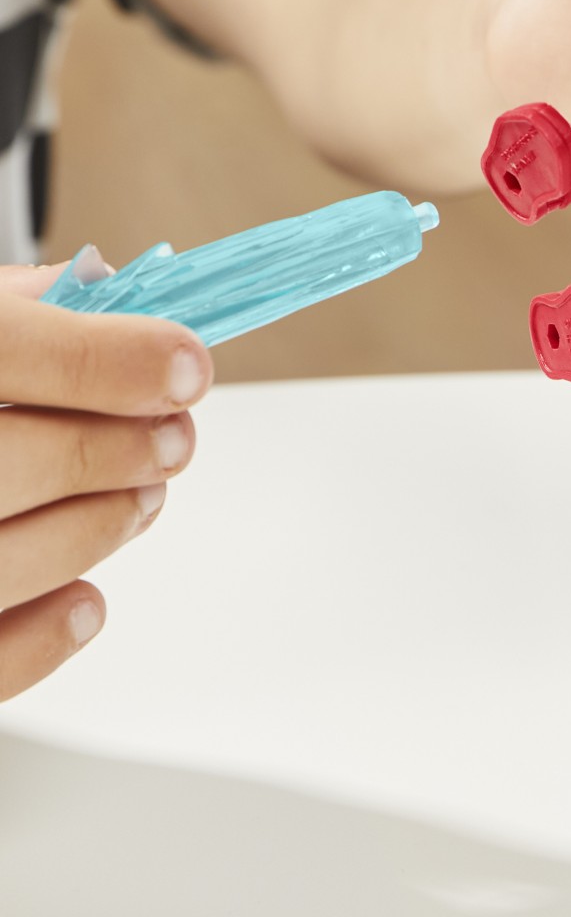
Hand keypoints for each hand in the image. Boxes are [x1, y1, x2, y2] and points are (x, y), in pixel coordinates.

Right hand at [0, 262, 212, 701]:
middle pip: (12, 461)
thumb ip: (21, 310)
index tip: (186, 369)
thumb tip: (117, 303)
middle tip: (174, 439)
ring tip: (140, 497)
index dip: (111, 360)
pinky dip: (46, 633)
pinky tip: (83, 596)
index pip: (5, 350)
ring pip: (3, 561)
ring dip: (99, 527)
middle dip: (118, 449)